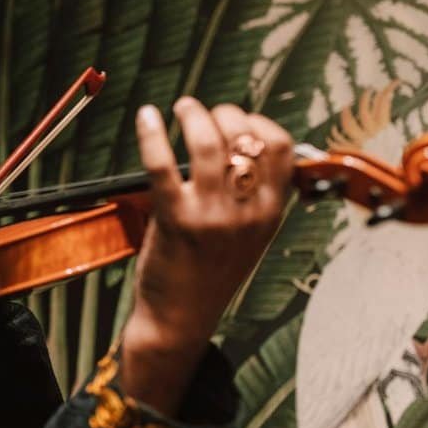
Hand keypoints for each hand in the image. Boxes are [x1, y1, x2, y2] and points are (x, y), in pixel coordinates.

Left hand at [120, 97, 292, 414]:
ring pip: (208, 144)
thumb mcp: (248, 237)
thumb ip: (252, 198)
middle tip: (202, 113)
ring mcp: (212, 215)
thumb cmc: (208, 275)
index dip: (258, 122)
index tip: (237, 120)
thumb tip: (243, 147)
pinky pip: (163, 164)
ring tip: (182, 107)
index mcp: (271, 212)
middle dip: (223, 113)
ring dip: (193, 115)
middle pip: (244, 138)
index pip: (281, 146)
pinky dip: (153, 134)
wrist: (179, 319)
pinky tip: (146, 117)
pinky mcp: (175, 219)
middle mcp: (247, 212)